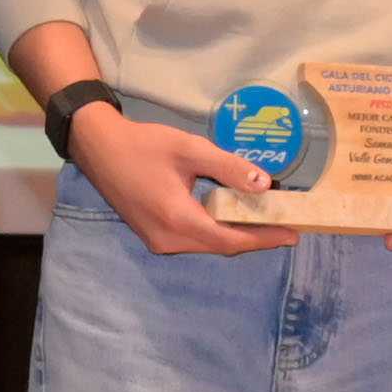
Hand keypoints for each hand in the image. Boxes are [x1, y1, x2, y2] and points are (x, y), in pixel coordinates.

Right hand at [65, 101, 279, 256]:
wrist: (98, 148)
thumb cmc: (143, 144)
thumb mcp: (189, 149)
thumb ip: (228, 167)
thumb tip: (265, 184)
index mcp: (177, 219)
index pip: (230, 240)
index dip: (264, 239)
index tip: (293, 235)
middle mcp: (168, 239)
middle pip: (221, 246)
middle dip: (255, 238)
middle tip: (285, 227)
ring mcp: (158, 241)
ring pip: (207, 244)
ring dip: (235, 235)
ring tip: (266, 222)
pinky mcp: (154, 235)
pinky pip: (193, 239)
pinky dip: (216, 231)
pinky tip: (232, 218)